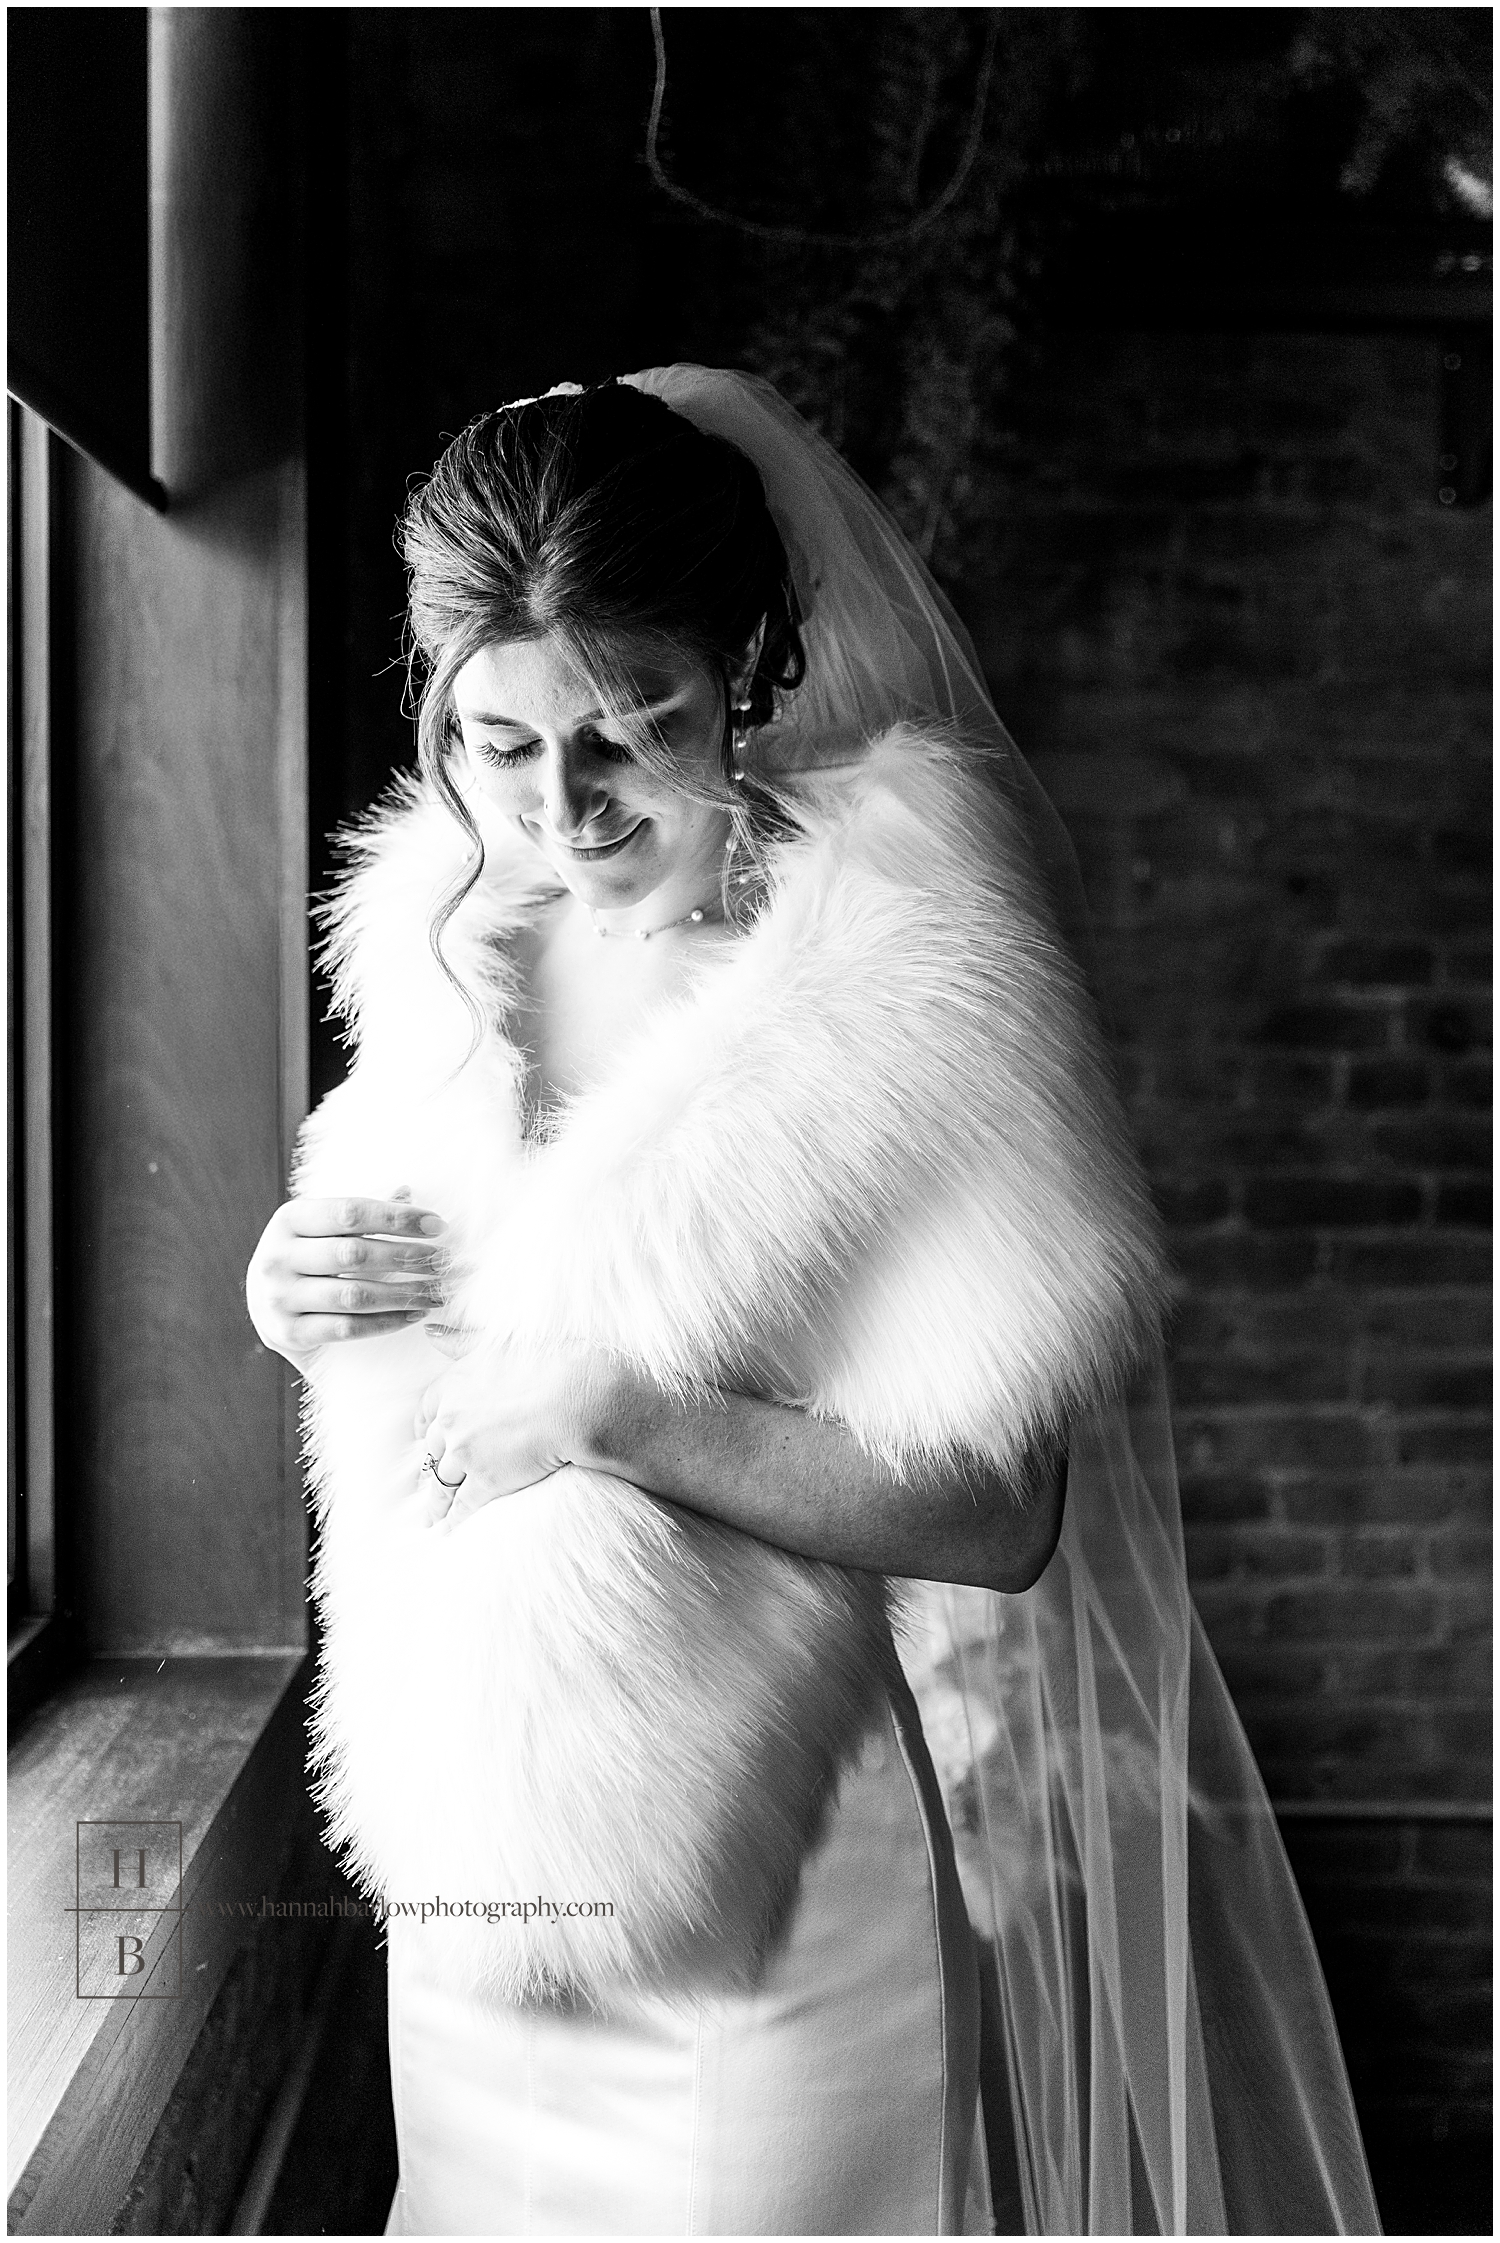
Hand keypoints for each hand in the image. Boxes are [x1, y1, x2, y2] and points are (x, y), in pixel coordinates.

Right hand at [245, 1189, 447, 1368]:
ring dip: (404, 1294)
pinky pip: (348, 1329)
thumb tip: (406, 1192)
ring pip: (354, 1295)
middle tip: (444, 1262)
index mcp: (289, 1219)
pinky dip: (386, 1322)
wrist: (264, 1304)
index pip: (351, 1213)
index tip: (438, 1225)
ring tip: (436, 1291)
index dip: (397, 1218)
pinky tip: (414, 1315)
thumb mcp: (322, 1227)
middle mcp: (278, 1256)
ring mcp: (280, 1297)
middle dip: (407, 1257)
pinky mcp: (289, 1333)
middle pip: (355, 1255)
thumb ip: (360, 1213)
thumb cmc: (306, 1255)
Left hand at [414, 1339, 620, 1523]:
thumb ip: (461, 1339)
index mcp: (453, 1385)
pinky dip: (454, 1520)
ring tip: (431, 1517)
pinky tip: (451, 1529)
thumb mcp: (498, 1343)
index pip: (427, 1410)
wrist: (575, 1398)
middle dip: (430, 1466)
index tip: (426, 1436)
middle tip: (428, 1480)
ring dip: (435, 1502)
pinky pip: (462, 1506)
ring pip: (441, 1483)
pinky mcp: (487, 1481)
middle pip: (432, 1450)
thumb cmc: (549, 1363)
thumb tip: (430, 1330)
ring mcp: (466, 1453)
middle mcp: (452, 1419)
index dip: (427, 1426)